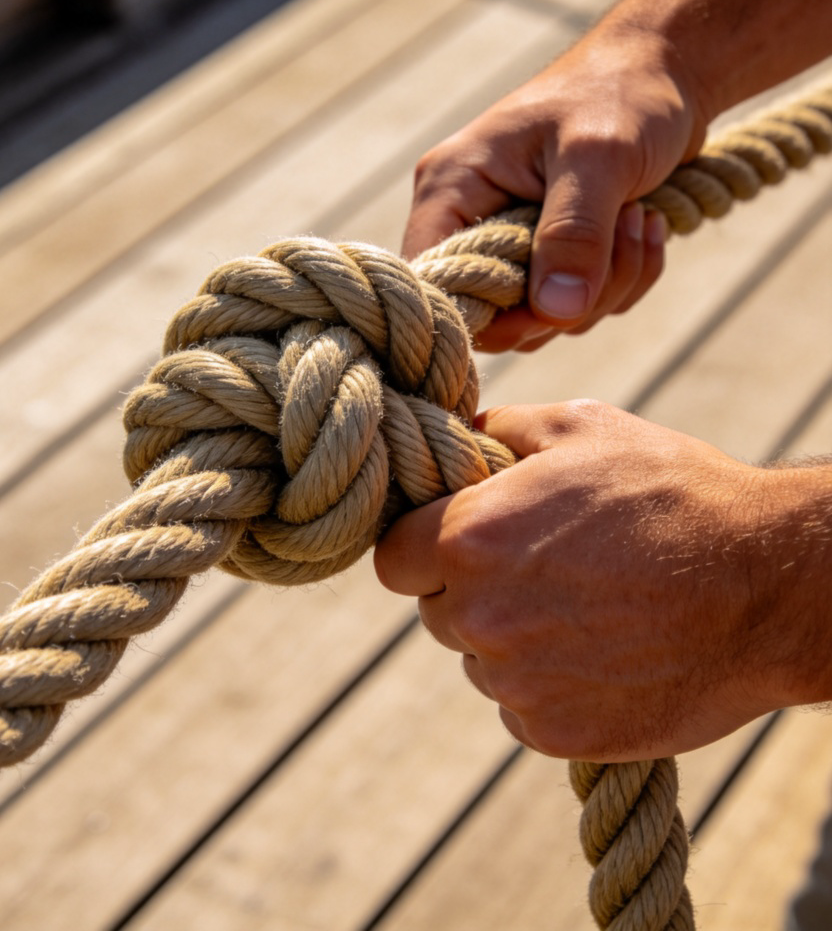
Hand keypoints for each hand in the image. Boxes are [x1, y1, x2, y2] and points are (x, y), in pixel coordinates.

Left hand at [373, 401, 828, 760]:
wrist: (767, 586)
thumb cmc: (672, 492)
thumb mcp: (582, 427)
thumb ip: (499, 429)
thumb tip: (455, 434)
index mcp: (470, 538)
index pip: (393, 558)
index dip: (422, 548)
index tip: (454, 542)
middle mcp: (479, 616)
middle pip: (435, 611)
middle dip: (470, 590)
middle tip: (538, 568)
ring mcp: (515, 683)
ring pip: (478, 661)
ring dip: (510, 640)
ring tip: (584, 606)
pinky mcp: (553, 732)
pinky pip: (519, 707)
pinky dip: (546, 687)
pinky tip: (602, 651)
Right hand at [403, 33, 707, 351]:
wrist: (670, 67)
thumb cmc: (622, 92)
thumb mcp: (599, 157)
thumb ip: (574, 234)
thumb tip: (557, 313)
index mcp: (452, 189)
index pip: (436, 283)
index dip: (486, 314)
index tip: (552, 303)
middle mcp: (470, 221)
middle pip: (495, 316)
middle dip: (569, 298)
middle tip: (619, 236)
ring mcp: (511, 243)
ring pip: (543, 317)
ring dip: (607, 288)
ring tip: (639, 219)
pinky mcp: (550, 256)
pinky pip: (576, 306)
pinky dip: (622, 281)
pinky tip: (646, 226)